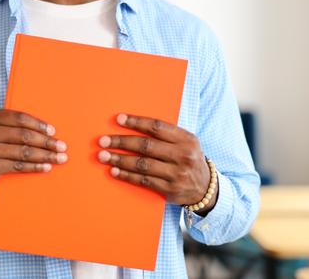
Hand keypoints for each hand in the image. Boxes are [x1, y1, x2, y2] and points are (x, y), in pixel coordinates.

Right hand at [0, 110, 67, 190]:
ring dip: (45, 155)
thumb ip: (11, 125)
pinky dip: (34, 167)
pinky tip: (46, 167)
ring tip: (59, 157)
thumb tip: (44, 129)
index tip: (52, 130)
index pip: (18, 118)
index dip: (38, 124)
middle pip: (23, 135)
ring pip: (23, 152)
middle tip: (61, 146)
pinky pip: (18, 166)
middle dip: (45, 141)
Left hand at [97, 113, 216, 212]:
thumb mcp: (185, 142)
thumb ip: (165, 135)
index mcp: (186, 139)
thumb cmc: (188, 159)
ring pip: (142, 164)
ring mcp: (177, 174)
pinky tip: (114, 170)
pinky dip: (126, 175)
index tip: (118, 119)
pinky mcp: (170, 190)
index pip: (157, 127)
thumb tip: (132, 124)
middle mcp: (183, 156)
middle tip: (102, 140)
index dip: (136, 122)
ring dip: (119, 159)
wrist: (206, 189)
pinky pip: (143, 181)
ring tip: (103, 155)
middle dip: (121, 142)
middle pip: (146, 146)